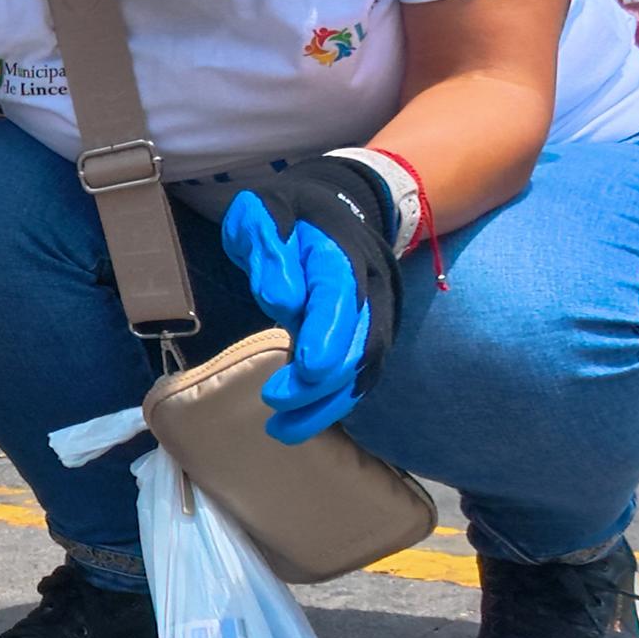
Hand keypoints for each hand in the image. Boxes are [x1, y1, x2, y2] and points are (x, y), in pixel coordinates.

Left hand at [222, 155, 399, 443]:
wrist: (337, 208)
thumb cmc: (290, 212)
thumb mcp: (263, 209)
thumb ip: (268, 242)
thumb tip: (280, 298)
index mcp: (340, 251)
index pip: (340, 293)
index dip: (328, 330)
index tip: (305, 365)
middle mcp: (368, 286)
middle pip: (360, 339)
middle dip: (324, 379)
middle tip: (276, 400)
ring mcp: (375, 312)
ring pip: (366, 366)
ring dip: (329, 403)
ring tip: (283, 430)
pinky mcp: (369, 334)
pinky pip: (361, 376)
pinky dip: (336, 403)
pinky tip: (301, 424)